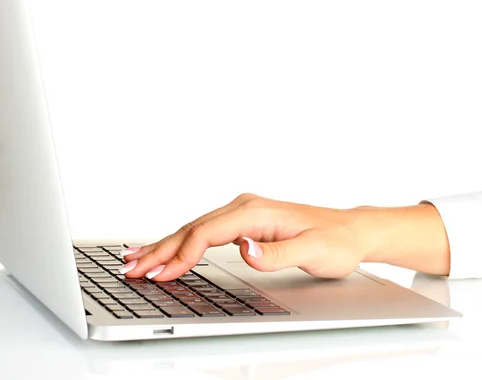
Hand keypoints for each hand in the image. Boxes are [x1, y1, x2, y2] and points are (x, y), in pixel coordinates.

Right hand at [120, 193, 366, 281]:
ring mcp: (241, 212)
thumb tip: (245, 249)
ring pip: (193, 229)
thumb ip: (277, 253)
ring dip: (165, 245)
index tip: (161, 274)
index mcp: (254, 212)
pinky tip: (169, 248)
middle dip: (160, 250)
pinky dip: (181, 242)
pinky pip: (203, 231)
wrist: (349, 230)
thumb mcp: (312, 251)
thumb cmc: (334, 241)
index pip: (206, 233)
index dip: (180, 255)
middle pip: (191, 229)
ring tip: (137, 258)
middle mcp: (243, 207)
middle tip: (132, 268)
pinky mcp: (242, 221)